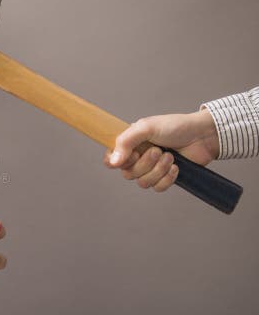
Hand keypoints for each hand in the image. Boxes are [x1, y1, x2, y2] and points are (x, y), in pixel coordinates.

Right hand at [103, 109, 219, 191]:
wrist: (203, 135)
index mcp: (130, 145)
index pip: (111, 161)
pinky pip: (158, 188)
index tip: (131, 155)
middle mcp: (138, 158)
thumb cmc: (175, 126)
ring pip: (143, 183)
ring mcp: (151, 169)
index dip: (117, 162)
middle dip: (145, 164)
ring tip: (170, 157)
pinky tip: (176, 166)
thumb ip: (125, 142)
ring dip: (158, 170)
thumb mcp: (146, 127)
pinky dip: (167, 178)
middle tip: (158, 151)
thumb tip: (113, 162)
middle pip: (128, 174)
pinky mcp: (165, 178)